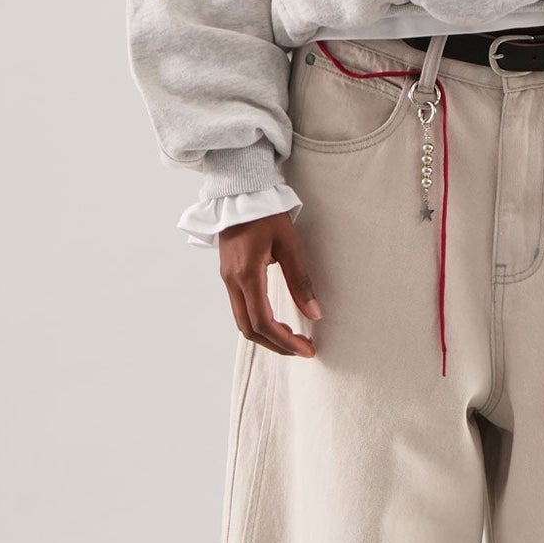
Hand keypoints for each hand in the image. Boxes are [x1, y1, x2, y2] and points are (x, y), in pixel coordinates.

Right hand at [218, 211, 321, 354]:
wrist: (239, 193)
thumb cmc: (266, 214)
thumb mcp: (289, 244)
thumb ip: (300, 281)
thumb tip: (315, 314)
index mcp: (247, 274)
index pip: (263, 322)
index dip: (285, 341)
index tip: (307, 349)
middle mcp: (232, 281)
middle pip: (249, 329)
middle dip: (276, 345)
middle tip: (302, 349)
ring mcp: (227, 279)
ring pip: (242, 322)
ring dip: (266, 335)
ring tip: (292, 338)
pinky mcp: (228, 275)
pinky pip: (240, 309)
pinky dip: (258, 322)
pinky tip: (277, 321)